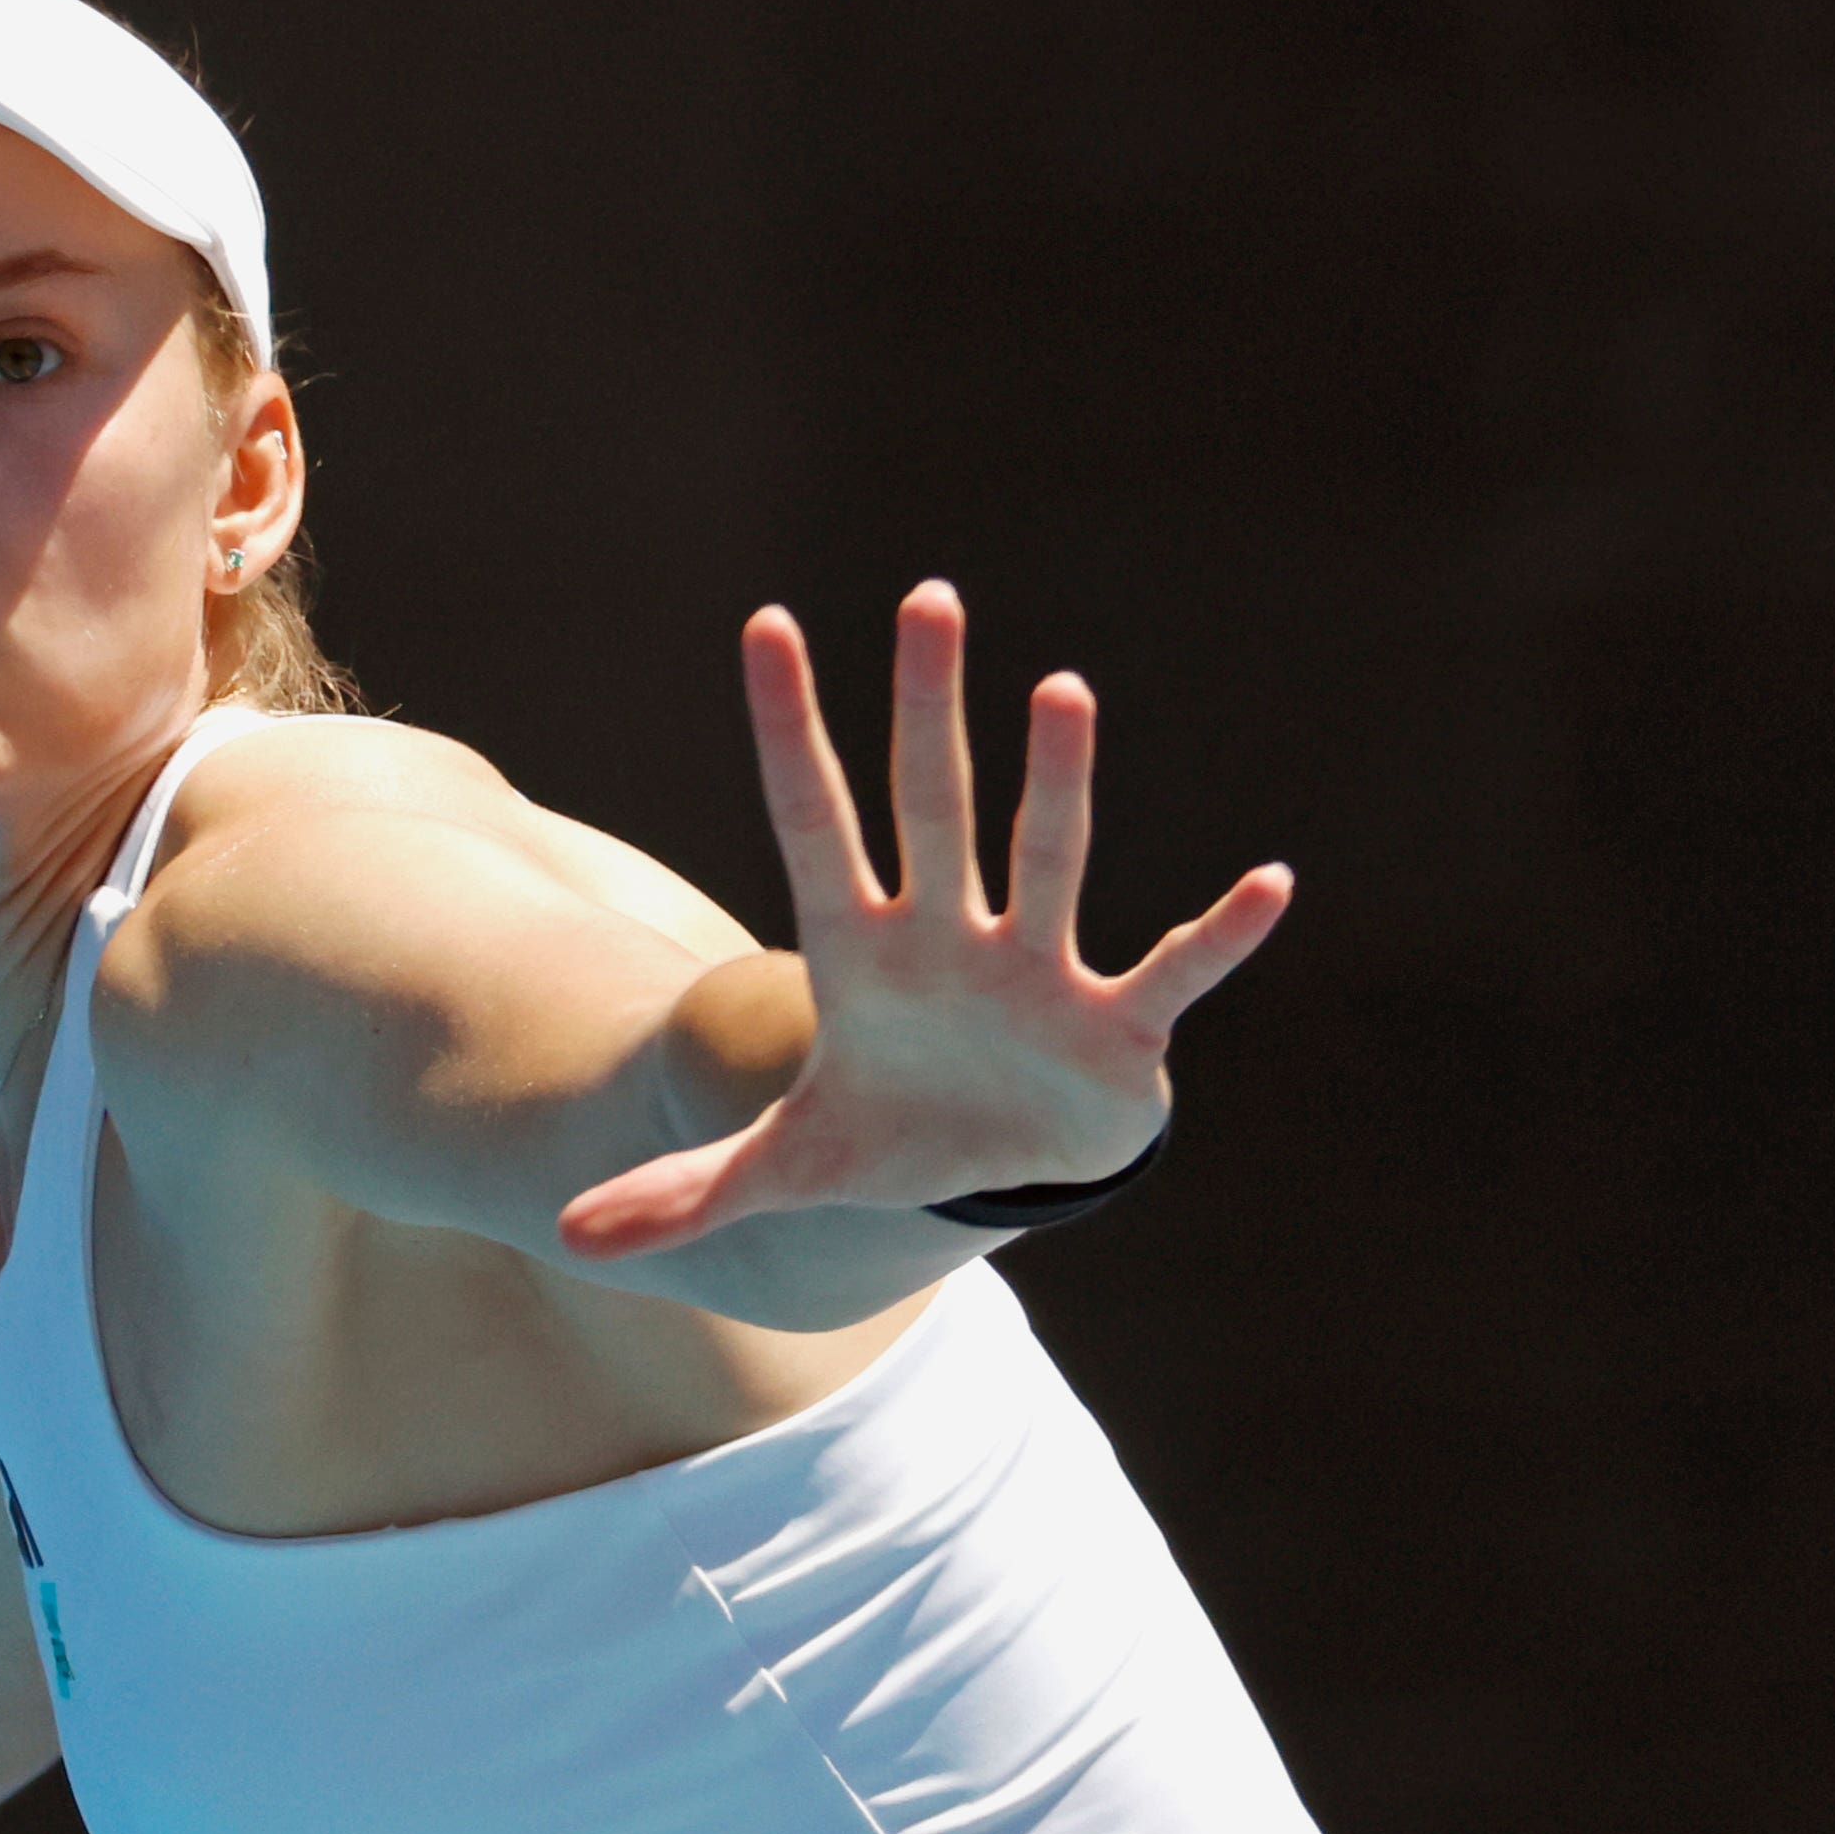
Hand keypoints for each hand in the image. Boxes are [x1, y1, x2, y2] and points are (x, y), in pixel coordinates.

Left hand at [560, 581, 1288, 1257]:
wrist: (996, 1179)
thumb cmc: (891, 1137)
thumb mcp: (783, 1170)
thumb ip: (684, 1189)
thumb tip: (567, 1235)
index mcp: (859, 953)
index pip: (808, 820)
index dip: (784, 732)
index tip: (762, 627)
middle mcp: (945, 936)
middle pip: (930, 805)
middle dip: (923, 710)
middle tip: (925, 598)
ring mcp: (1032, 972)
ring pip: (1044, 857)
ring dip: (1055, 781)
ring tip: (1059, 689)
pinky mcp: (1113, 1028)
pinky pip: (1172, 969)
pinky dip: (1219, 936)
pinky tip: (1266, 885)